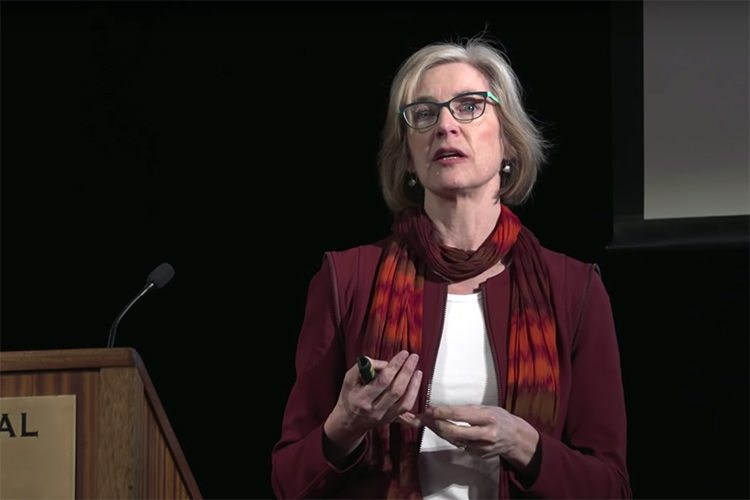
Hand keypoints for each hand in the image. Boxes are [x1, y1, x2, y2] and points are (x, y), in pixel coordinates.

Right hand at [324, 350, 421, 458]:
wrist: (348, 423)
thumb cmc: (348, 397)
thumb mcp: (348, 379)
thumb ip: (362, 368)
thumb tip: (383, 363)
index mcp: (361, 399)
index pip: (382, 381)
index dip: (395, 366)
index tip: (403, 354)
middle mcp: (374, 410)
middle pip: (396, 390)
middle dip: (407, 371)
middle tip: (413, 357)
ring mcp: (384, 416)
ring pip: (404, 401)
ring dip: (413, 384)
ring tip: (417, 369)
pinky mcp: (391, 419)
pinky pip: (406, 407)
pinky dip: (413, 394)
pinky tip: (416, 382)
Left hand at [415, 405, 539, 469]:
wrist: (515, 438)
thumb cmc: (499, 417)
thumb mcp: (486, 407)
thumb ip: (465, 409)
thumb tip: (440, 408)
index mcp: (488, 418)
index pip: (459, 415)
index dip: (442, 412)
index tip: (429, 409)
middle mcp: (485, 434)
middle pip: (454, 431)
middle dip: (436, 424)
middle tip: (423, 418)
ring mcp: (482, 447)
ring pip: (453, 440)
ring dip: (438, 431)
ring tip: (427, 422)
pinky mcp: (478, 455)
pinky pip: (459, 445)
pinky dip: (449, 437)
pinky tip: (442, 430)